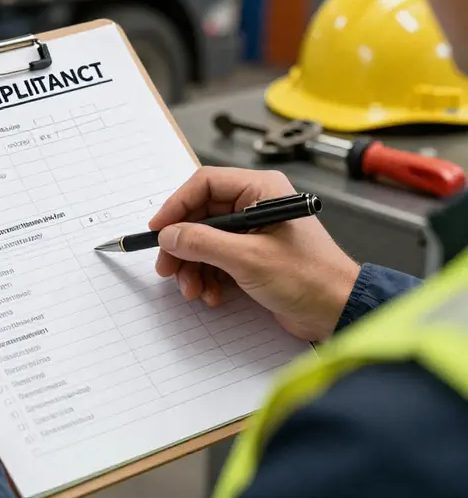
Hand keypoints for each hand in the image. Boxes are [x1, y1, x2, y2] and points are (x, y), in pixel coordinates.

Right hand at [151, 167, 359, 341]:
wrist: (340, 312)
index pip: (204, 184)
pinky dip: (208, 277)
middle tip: (167, 268)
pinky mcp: (253, 255)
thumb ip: (203, 243)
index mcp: (260, 189)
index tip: (158, 230)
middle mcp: (255, 204)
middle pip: (200, 215)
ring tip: (193, 290)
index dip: (176, 206)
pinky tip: (212, 295)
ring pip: (205, 240)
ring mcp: (253, 231)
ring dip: (193, 266)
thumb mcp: (248, 259)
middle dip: (182, 245)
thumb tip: (168, 236)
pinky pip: (217, 258)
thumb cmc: (309, 278)